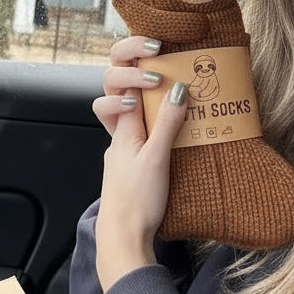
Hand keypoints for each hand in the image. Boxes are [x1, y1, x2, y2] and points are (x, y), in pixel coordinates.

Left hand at [92, 36, 187, 290]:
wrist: (122, 240)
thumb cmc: (136, 202)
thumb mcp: (157, 158)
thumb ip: (168, 123)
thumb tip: (179, 88)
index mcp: (122, 126)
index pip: (122, 81)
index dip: (139, 64)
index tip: (161, 53)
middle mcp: (118, 133)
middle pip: (114, 87)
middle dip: (132, 68)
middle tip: (156, 54)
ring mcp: (121, 147)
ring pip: (125, 107)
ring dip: (142, 94)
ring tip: (165, 86)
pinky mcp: (129, 163)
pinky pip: (135, 128)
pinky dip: (149, 119)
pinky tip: (169, 127)